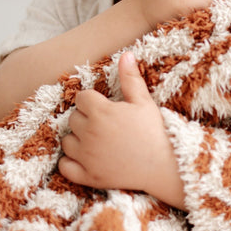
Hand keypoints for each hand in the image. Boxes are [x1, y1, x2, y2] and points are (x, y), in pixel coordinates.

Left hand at [59, 53, 184, 207]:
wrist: (164, 165)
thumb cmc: (155, 130)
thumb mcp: (144, 101)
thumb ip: (130, 78)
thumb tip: (126, 54)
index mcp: (101, 112)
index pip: (81, 98)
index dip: (92, 100)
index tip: (105, 106)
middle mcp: (89, 133)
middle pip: (73, 118)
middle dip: (85, 118)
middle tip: (104, 123)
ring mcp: (87, 157)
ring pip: (67, 141)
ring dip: (77, 139)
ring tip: (96, 139)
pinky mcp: (88, 177)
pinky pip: (65, 167)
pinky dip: (71, 162)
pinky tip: (85, 158)